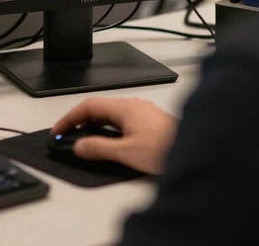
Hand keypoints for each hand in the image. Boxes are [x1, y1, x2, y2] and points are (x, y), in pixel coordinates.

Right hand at [51, 97, 177, 174]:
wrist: (200, 150)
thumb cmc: (168, 148)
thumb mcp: (127, 153)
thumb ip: (99, 148)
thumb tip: (79, 146)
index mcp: (124, 107)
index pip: (88, 106)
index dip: (69, 118)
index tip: (58, 130)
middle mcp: (134, 105)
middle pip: (98, 108)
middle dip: (80, 121)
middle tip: (67, 135)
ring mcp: (143, 112)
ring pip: (111, 114)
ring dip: (95, 125)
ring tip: (85, 141)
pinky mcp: (152, 122)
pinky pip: (122, 120)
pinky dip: (109, 128)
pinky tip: (111, 142)